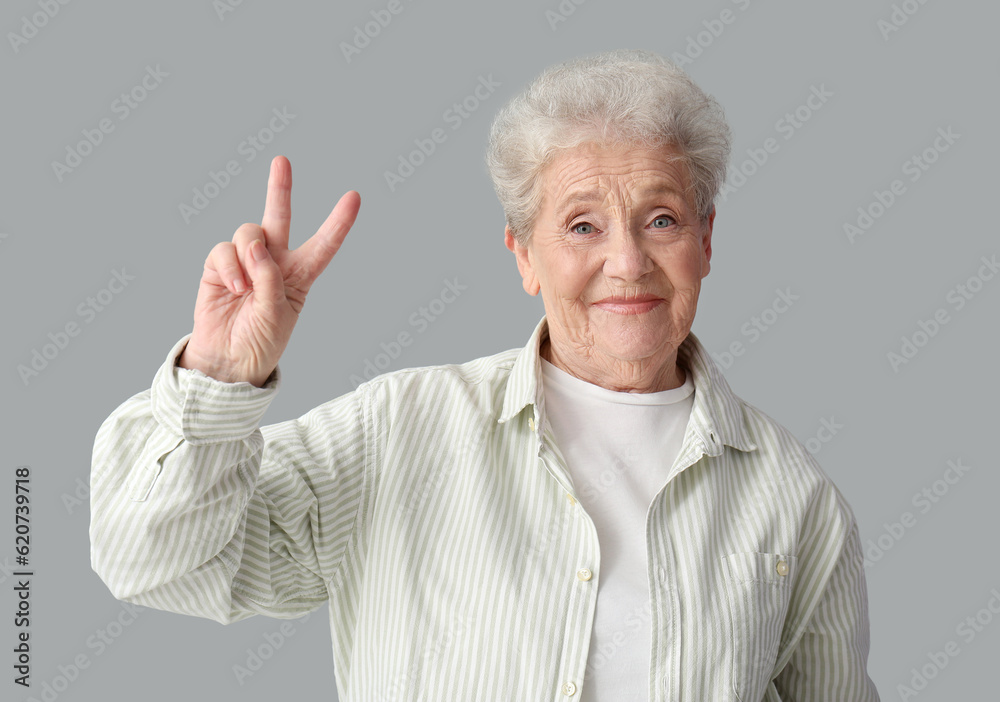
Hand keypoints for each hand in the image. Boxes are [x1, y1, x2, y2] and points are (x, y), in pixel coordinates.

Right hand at [178, 155, 359, 386]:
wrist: (228, 361)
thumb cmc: (261, 340)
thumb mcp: (277, 313)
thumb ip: (269, 276)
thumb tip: (252, 244)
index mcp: (300, 276)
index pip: (324, 246)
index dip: (338, 223)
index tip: (355, 197)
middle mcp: (273, 262)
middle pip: (279, 218)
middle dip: (279, 188)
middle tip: (282, 161)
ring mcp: (244, 262)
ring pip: (248, 233)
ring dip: (248, 257)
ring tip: (246, 289)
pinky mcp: (218, 267)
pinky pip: (223, 251)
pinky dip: (229, 268)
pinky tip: (233, 288)